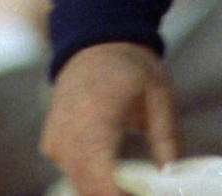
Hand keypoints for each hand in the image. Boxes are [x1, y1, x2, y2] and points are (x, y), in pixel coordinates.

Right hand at [41, 42, 179, 195]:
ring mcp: (55, 138)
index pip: (100, 177)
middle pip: (87, 188)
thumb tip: (171, 177)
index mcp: (96, 114)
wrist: (94, 41)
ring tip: (130, 185)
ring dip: (102, 190)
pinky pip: (69, 175)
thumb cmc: (128, 64)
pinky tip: (112, 177)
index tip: (140, 195)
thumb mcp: (158, 92)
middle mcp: (68, 130)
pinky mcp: (50, 144)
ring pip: (77, 185)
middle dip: (115, 195)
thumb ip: (166, 136)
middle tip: (139, 190)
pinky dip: (90, 181)